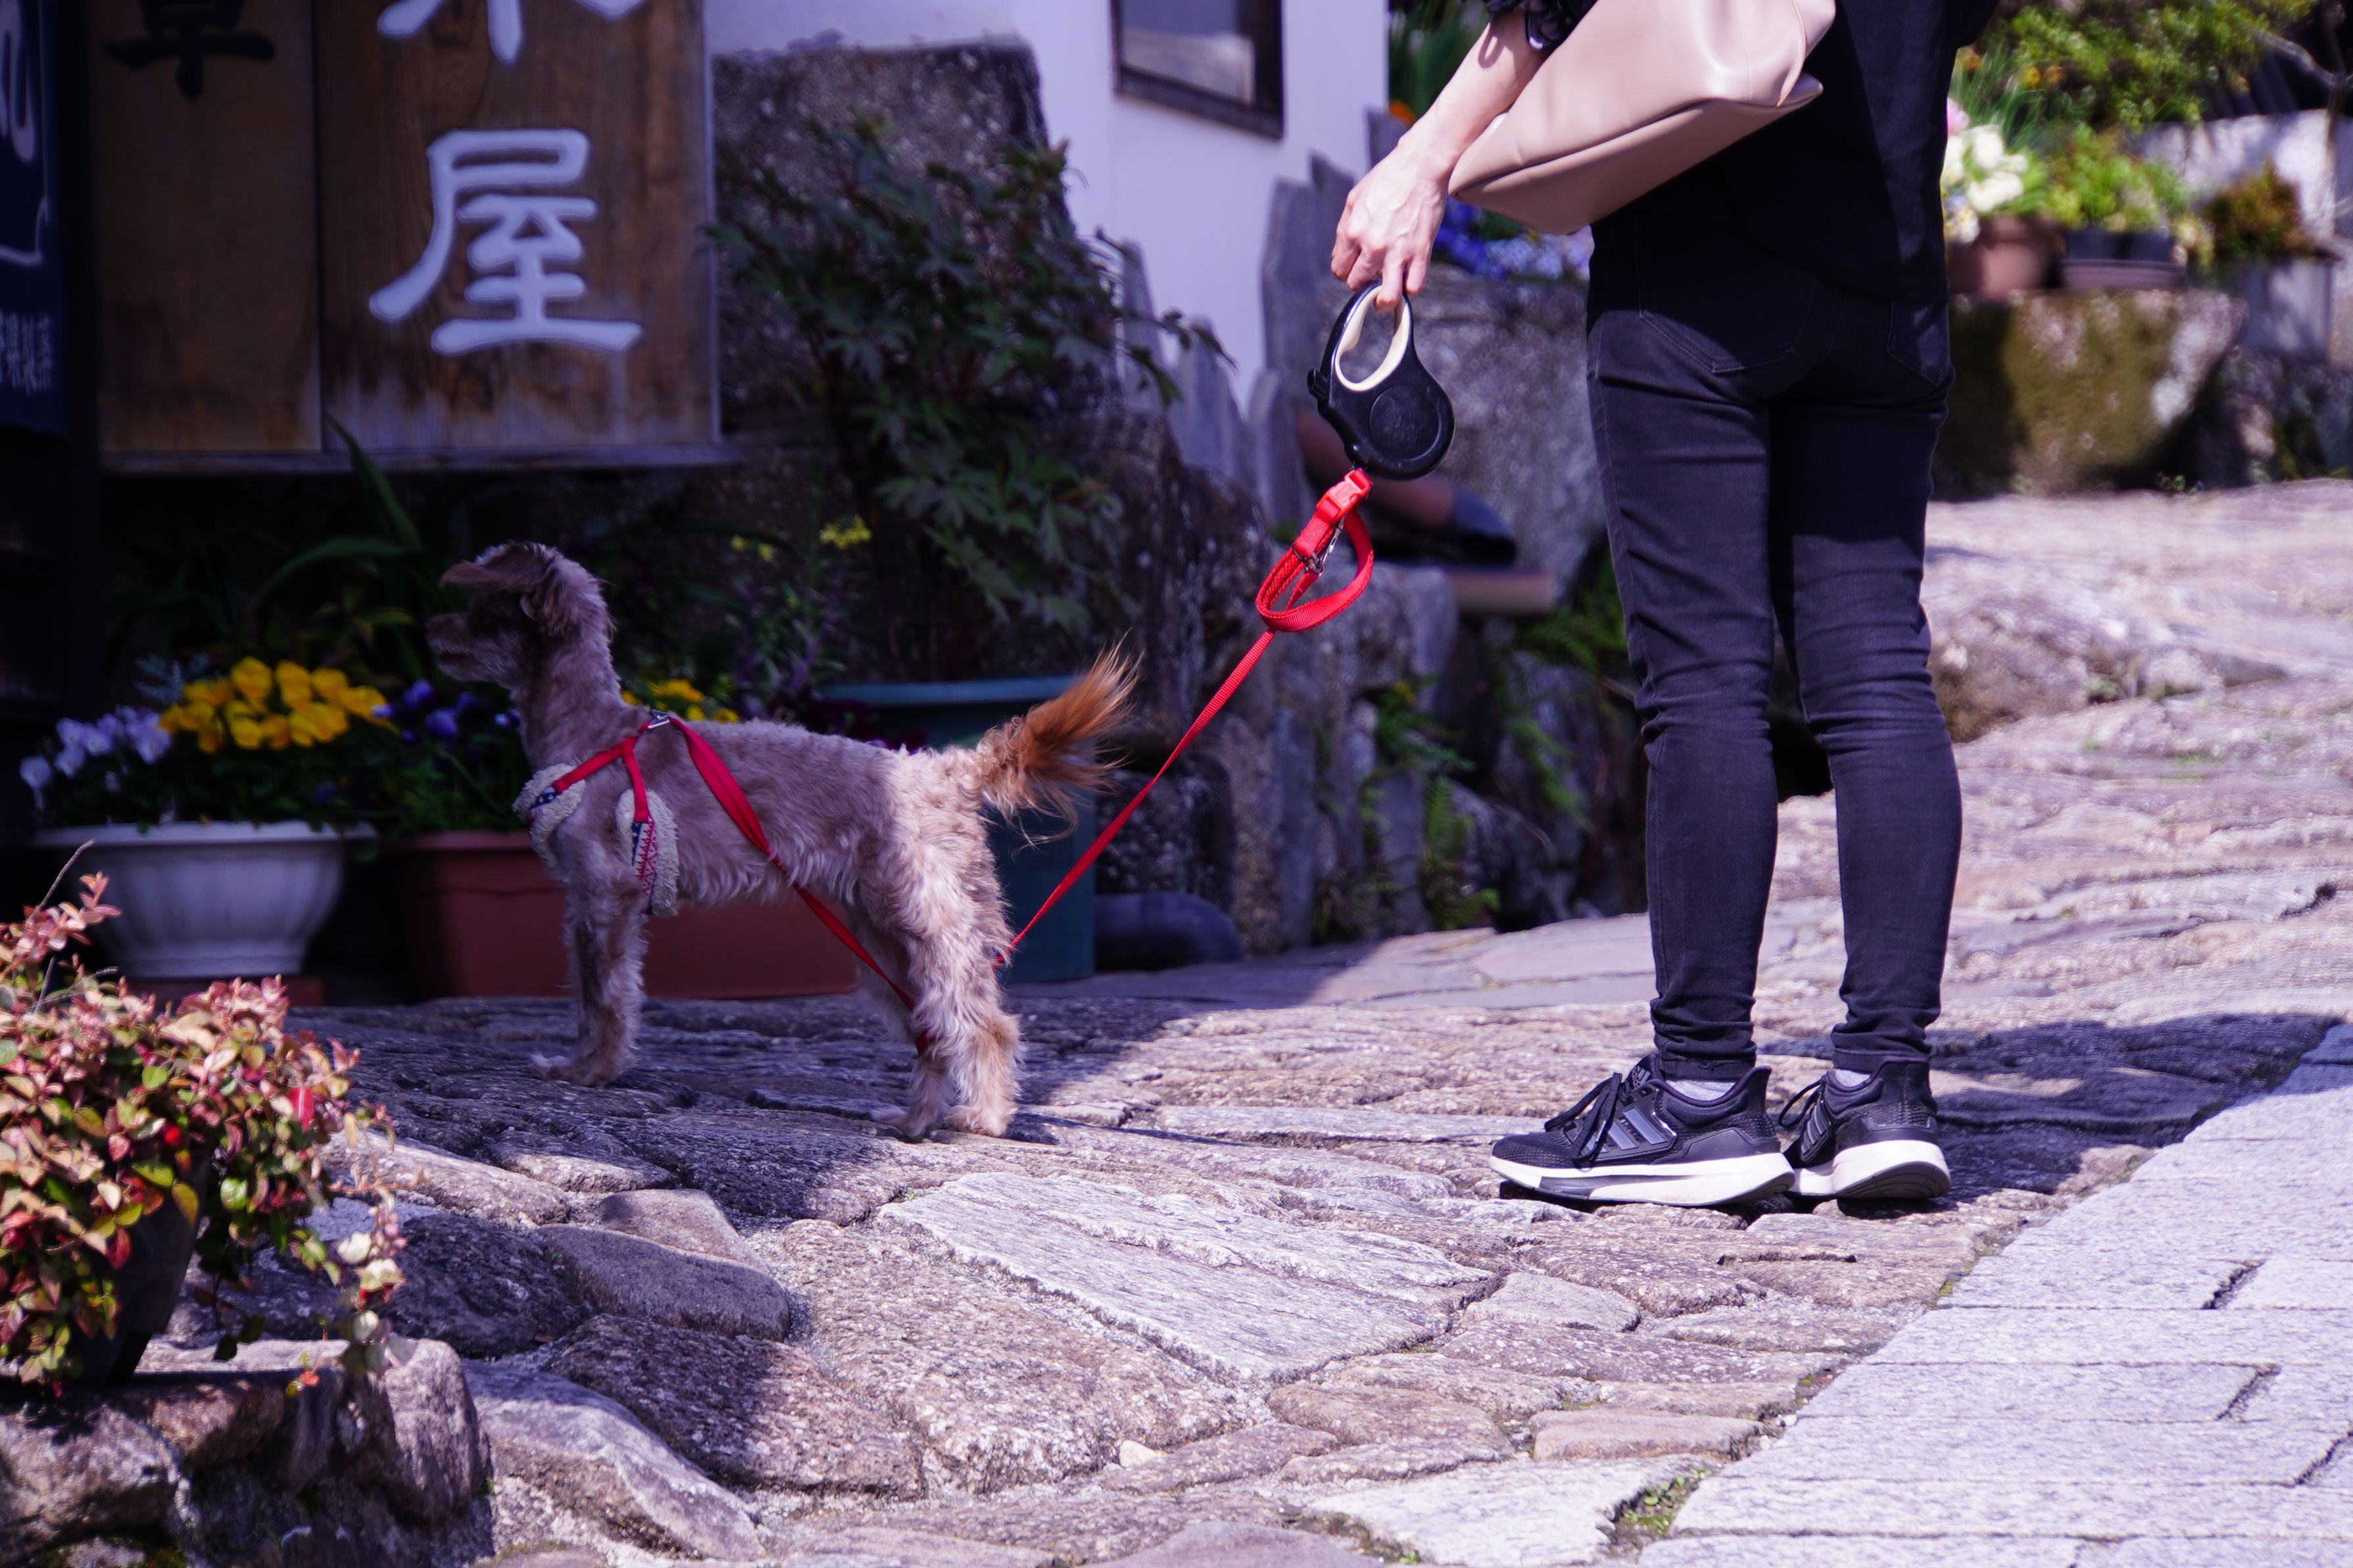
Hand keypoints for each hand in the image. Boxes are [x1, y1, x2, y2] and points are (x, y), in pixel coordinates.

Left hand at [1332, 144, 1450, 308]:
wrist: (1420, 166)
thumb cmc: (1387, 178)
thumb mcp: (1354, 199)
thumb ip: (1343, 230)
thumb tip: (1338, 257)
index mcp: (1353, 232)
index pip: (1340, 269)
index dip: (1345, 271)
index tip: (1353, 268)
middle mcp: (1373, 246)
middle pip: (1357, 283)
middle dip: (1360, 282)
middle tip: (1369, 274)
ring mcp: (1398, 252)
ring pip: (1387, 296)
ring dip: (1383, 299)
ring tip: (1383, 294)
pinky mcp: (1421, 252)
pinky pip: (1414, 286)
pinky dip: (1409, 288)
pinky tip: (1406, 279)